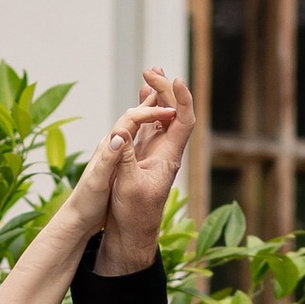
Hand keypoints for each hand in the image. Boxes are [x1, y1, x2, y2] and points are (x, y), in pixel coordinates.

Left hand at [53, 92, 179, 245]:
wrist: (78, 217)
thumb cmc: (87, 202)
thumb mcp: (97, 181)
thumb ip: (108, 158)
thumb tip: (119, 135)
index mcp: (108, 146)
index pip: (131, 119)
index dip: (151, 112)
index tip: (171, 112)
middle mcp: (110, 144)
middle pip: (133, 116)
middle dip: (152, 103)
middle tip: (171, 91)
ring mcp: (113, 152)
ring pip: (134, 125)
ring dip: (150, 113)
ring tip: (166, 102)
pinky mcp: (116, 161)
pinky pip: (134, 139)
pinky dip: (146, 130)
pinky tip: (154, 130)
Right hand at [93, 67, 195, 276]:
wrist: (132, 233)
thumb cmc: (133, 214)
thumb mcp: (128, 186)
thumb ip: (125, 158)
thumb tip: (120, 133)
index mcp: (168, 157)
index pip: (184, 120)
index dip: (183, 99)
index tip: (174, 79)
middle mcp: (166, 151)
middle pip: (174, 112)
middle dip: (165, 88)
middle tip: (151, 71)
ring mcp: (155, 152)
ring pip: (161, 116)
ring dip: (157, 94)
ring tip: (150, 72)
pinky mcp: (144, 156)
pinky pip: (148, 125)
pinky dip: (145, 108)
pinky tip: (140, 96)